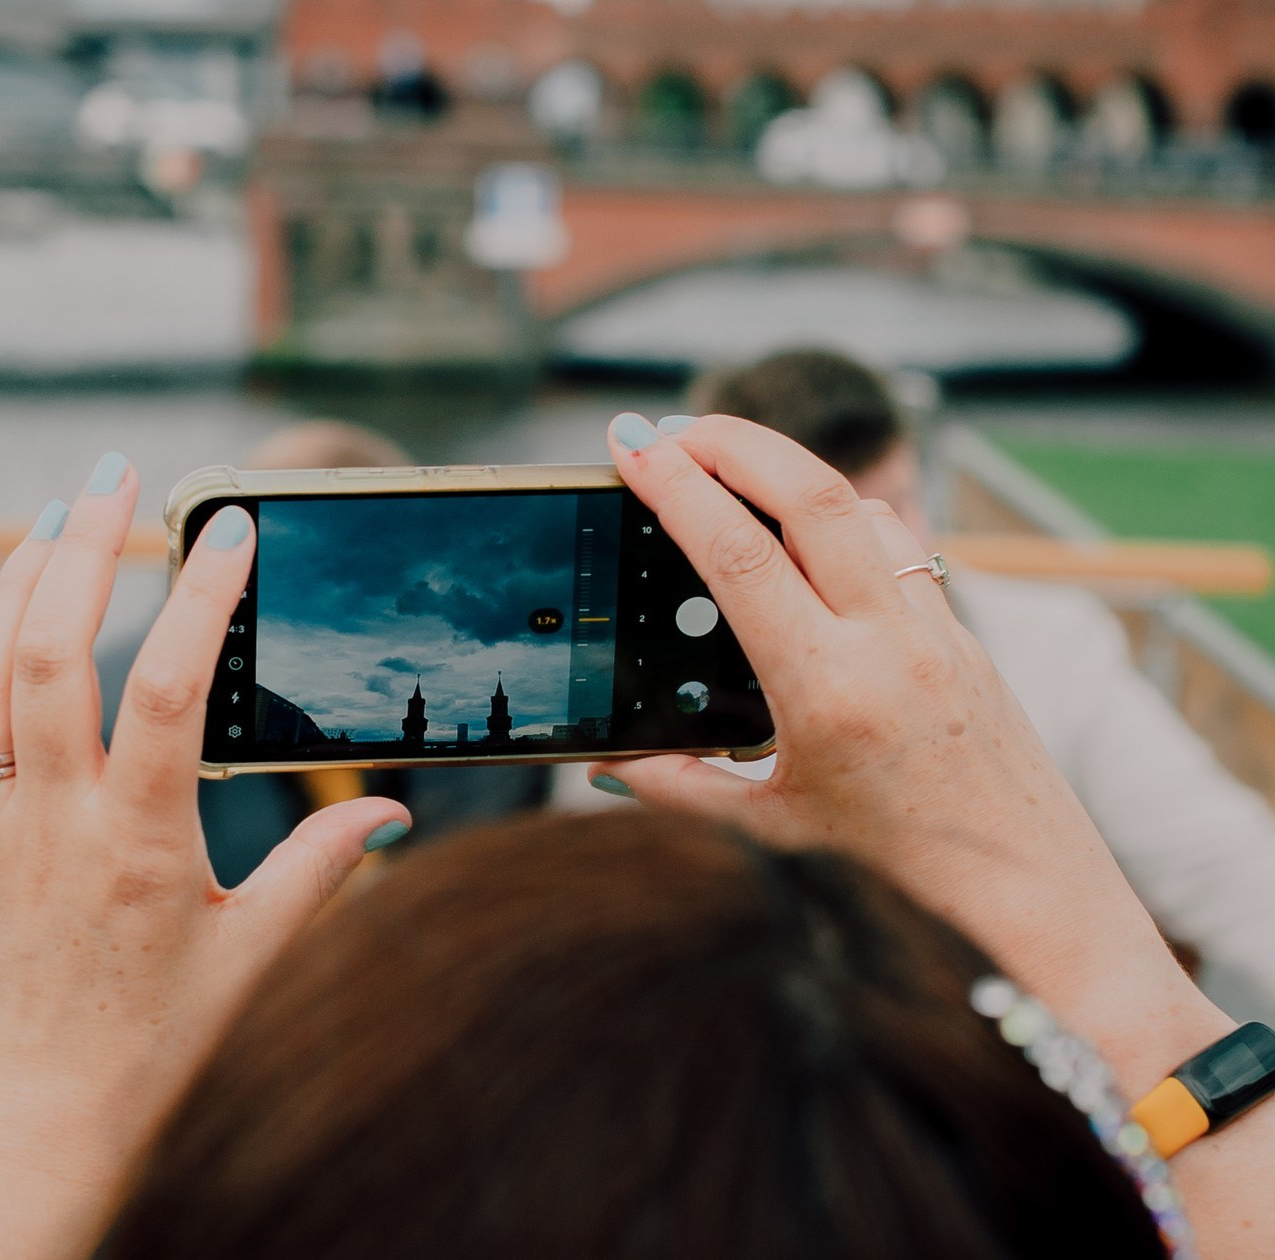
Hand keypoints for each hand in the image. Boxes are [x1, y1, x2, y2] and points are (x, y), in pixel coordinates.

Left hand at [0, 458, 406, 1256]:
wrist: (27, 1120)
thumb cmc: (149, 1044)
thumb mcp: (250, 957)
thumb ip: (319, 871)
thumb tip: (388, 811)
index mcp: (143, 848)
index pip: (171, 693)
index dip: (199, 599)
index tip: (227, 526)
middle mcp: (56, 824)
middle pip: (55, 653)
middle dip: (84, 546)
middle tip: (121, 475)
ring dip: (16, 577)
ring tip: (60, 509)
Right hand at [585, 413, 1222, 1082]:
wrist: (1027, 879)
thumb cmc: (893, 861)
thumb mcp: (771, 826)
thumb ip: (679, 787)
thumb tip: (603, 762)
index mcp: (827, 689)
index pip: (742, 555)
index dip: (679, 488)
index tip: (631, 445)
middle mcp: (888, 642)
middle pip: (811, 493)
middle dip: (732, 441)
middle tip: (667, 426)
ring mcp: (933, 626)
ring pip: (860, 507)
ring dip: (784, 470)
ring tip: (719, 462)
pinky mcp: (959, 626)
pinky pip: (892, 545)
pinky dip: (836, 518)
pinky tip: (794, 526)